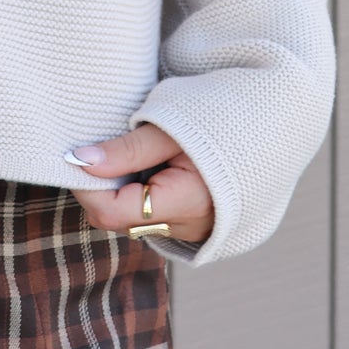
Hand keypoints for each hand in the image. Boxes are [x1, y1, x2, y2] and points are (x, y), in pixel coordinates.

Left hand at [65, 122, 215, 248]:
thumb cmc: (223, 119)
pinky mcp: (191, 224)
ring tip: (138, 155)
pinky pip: (149, 217)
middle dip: (101, 188)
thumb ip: (126, 149)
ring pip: (131, 220)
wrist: (272, 123)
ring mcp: (191, 229)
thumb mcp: (170, 128)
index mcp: (186, 202)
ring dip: (121, 190)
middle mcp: (188, 226)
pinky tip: (151, 167)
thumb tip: (79, 160)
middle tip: (105, 150)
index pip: (112, 211)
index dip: (86, 186)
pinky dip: (138, 194)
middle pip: (118, 219)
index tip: (76, 156)